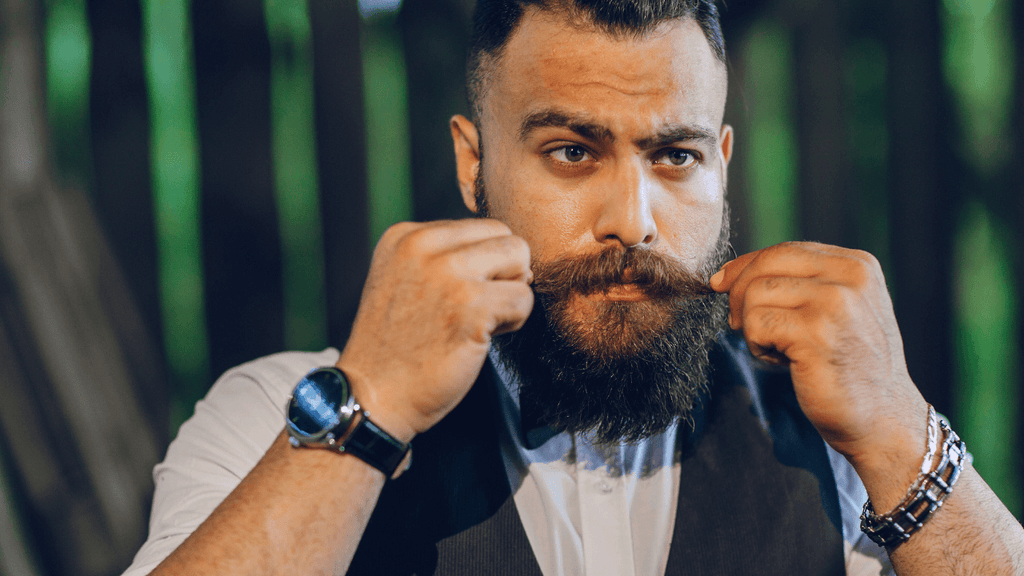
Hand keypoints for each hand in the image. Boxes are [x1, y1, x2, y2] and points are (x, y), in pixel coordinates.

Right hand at [337, 219, 533, 442]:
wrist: (373, 396)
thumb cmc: (398, 347)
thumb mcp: (406, 281)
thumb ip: (446, 258)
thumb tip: (515, 255)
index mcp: (405, 236)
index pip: (478, 229)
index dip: (483, 265)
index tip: (457, 298)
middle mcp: (422, 245)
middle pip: (504, 236)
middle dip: (504, 273)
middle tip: (476, 310)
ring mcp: (447, 273)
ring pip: (519, 258)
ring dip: (511, 294)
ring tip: (480, 322)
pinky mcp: (470, 305)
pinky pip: (524, 298)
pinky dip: (514, 322)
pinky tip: (481, 339)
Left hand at [709, 242, 928, 502]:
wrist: (882, 418)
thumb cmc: (849, 368)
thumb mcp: (834, 311)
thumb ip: (798, 285)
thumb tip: (725, 276)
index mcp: (857, 265)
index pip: (785, 250)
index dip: (746, 266)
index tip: (722, 284)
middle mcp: (851, 277)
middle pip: (766, 264)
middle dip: (739, 293)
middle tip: (739, 325)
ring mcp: (835, 303)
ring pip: (755, 294)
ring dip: (751, 326)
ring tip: (778, 350)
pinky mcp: (816, 333)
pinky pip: (756, 323)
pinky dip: (757, 345)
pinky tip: (782, 361)